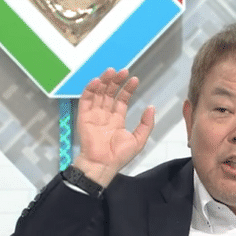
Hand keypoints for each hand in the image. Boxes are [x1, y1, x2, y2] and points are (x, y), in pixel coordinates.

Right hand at [73, 68, 154, 186]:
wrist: (103, 164)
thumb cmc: (119, 156)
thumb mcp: (139, 140)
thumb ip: (146, 124)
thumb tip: (151, 107)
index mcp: (117, 120)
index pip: (121, 99)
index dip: (127, 89)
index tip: (134, 79)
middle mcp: (105, 115)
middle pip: (110, 93)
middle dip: (116, 81)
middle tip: (123, 71)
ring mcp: (94, 115)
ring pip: (98, 93)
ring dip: (104, 81)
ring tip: (111, 71)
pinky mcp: (84, 117)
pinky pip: (86, 100)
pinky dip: (90, 89)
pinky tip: (97, 81)